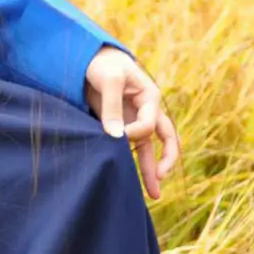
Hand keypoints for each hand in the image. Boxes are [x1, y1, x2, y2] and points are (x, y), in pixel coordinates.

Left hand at [84, 46, 179, 199]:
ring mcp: (135, 118)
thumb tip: (116, 137)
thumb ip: (112, 107)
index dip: (135, 134)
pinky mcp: (120, 123)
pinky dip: (132, 161)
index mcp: (150, 97)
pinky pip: (131, 146)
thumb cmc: (101, 63)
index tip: (116, 135)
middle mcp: (147, 110)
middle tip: (161, 179)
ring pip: (149, 147)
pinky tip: (129, 178)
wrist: (87, 57)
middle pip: (166, 138)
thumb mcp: (108, 79)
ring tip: (154, 196)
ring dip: (151, 169)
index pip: (149, 125)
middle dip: (165, 160)